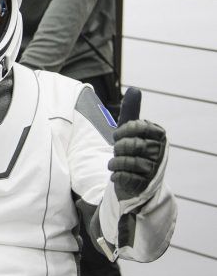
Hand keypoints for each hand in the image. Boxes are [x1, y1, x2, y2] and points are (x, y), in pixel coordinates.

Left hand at [108, 88, 166, 202]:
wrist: (134, 179)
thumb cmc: (132, 150)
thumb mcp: (130, 130)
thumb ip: (131, 111)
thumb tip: (134, 89)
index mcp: (159, 135)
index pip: (138, 126)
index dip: (123, 130)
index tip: (117, 134)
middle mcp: (161, 152)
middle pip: (133, 145)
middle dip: (119, 147)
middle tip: (117, 151)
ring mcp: (155, 170)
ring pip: (129, 162)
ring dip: (116, 162)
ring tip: (114, 163)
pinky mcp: (145, 186)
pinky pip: (126, 178)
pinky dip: (117, 175)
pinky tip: (116, 174)